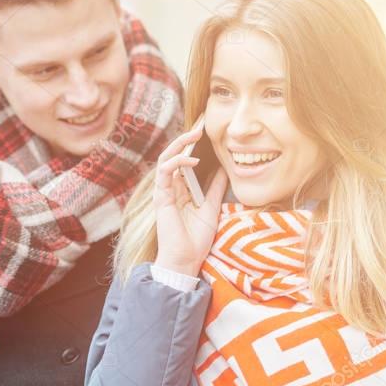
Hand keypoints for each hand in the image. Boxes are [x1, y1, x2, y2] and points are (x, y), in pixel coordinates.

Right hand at [152, 127, 228, 277]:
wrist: (186, 261)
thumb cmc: (196, 240)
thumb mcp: (211, 208)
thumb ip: (214, 189)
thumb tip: (224, 170)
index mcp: (180, 191)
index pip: (183, 161)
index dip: (191, 145)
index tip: (205, 131)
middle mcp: (170, 189)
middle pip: (173, 156)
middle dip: (185, 139)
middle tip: (200, 125)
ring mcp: (164, 192)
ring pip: (166, 159)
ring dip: (179, 144)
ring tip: (195, 133)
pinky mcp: (161, 197)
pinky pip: (165, 172)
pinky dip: (177, 162)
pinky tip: (192, 159)